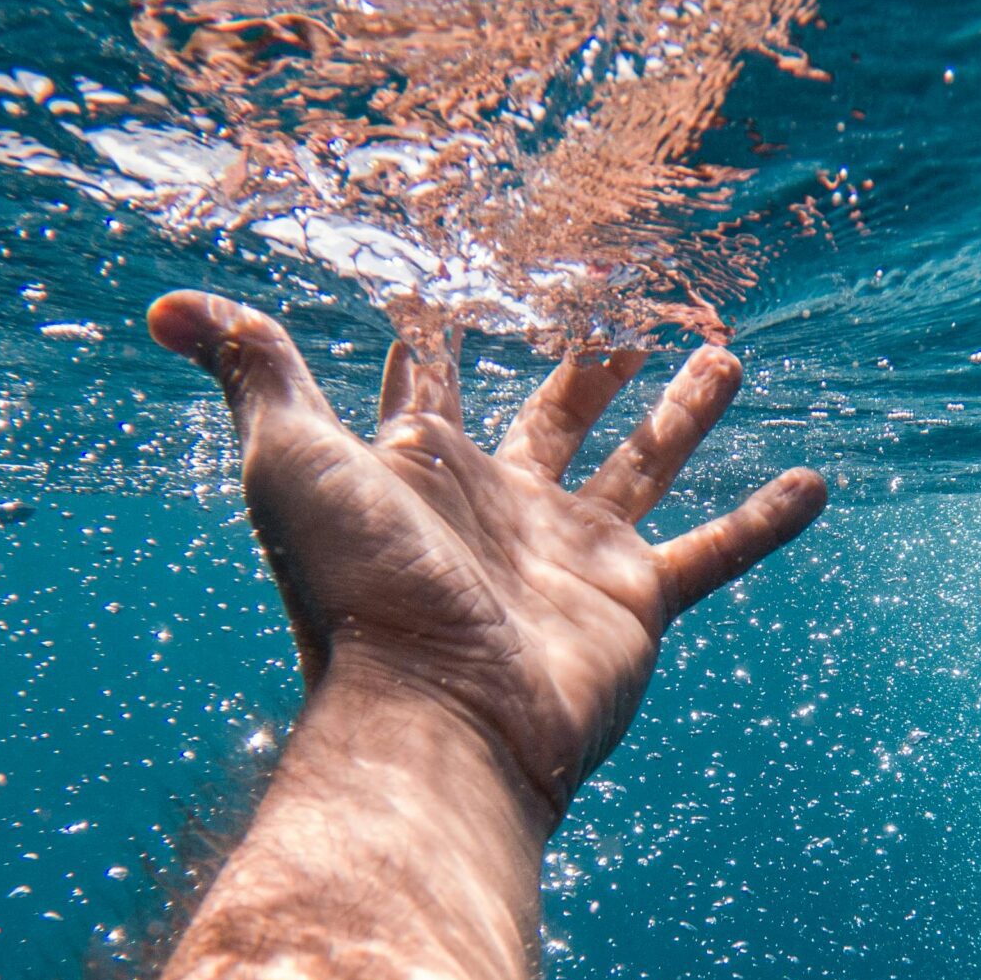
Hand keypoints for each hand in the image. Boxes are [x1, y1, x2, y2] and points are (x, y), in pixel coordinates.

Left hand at [147, 293, 825, 816]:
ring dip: (684, 407)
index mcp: (421, 465)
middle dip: (584, 351)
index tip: (462, 261)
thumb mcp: (288, 459)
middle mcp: (500, 504)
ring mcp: (571, 553)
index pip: (434, 373)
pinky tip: (815, 483)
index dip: (442, 320)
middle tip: (620, 289)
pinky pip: (715, 552)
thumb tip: (165, 304)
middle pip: (552, 405)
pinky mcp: (634, 601)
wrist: (438, 718)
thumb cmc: (355, 590)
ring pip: (644, 461)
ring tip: (726, 348)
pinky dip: (764, 522)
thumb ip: (249, 369)